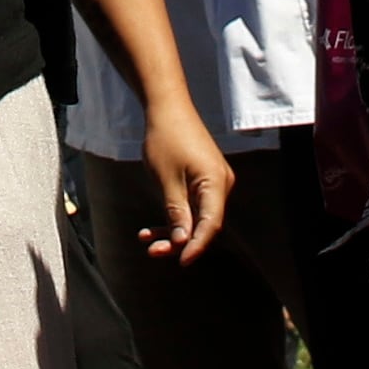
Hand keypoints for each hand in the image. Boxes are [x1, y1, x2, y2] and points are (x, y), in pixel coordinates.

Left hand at [134, 96, 237, 265]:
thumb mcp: (166, 179)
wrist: (167, 107)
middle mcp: (221, 184)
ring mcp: (213, 183)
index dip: (197, 246)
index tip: (181, 261)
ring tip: (147, 241)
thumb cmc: (166, 138)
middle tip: (153, 251)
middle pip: (204, 224)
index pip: (211, 224)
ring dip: (173, 231)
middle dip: (179, 240)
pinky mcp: (203, 181)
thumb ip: (176, 212)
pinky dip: (174, 217)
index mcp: (216, 182)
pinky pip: (192, 206)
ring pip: (196, 218)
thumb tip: (182, 242)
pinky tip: (152, 229)